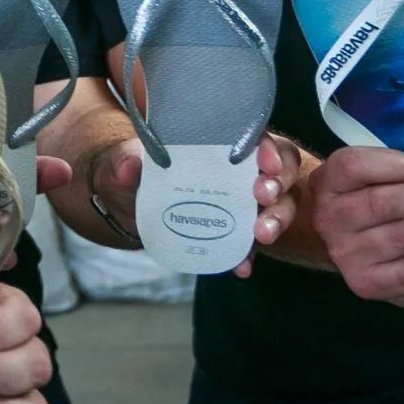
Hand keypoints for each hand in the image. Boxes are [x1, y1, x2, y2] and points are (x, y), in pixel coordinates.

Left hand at [84, 135, 298, 275]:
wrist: (127, 206)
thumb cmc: (133, 173)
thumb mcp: (123, 162)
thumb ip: (125, 161)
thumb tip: (130, 167)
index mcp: (220, 142)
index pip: (256, 137)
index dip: (268, 147)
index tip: (265, 162)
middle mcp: (240, 169)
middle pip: (279, 170)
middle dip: (279, 183)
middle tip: (263, 197)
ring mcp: (242, 201)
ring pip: (279, 204)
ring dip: (277, 218)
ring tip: (261, 234)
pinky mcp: (235, 231)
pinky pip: (251, 243)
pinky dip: (249, 255)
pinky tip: (241, 266)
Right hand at [311, 147, 403, 305]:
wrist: (348, 243)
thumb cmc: (368, 199)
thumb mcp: (369, 173)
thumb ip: (394, 166)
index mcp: (328, 182)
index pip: (352, 166)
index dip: (393, 165)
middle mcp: (329, 219)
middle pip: (382, 204)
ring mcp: (345, 255)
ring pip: (402, 238)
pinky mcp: (366, 284)